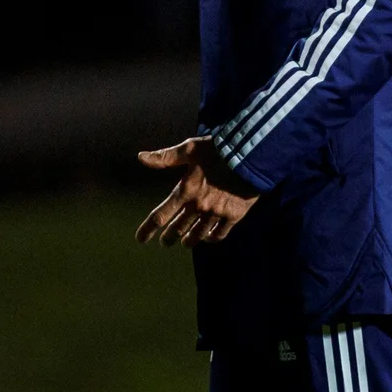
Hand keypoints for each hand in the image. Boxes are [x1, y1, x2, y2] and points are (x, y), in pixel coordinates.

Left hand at [135, 137, 260, 247]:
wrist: (250, 157)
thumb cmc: (218, 150)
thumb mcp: (189, 149)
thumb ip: (165, 157)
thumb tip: (141, 157)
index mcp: (185, 191)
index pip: (160, 215)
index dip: (148, 229)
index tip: (140, 239)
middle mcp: (199, 206)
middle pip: (178, 228)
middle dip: (169, 237)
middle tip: (165, 242)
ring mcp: (217, 213)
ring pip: (198, 233)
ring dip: (190, 240)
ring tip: (185, 243)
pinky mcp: (234, 215)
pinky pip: (220, 233)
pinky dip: (212, 238)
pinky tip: (209, 238)